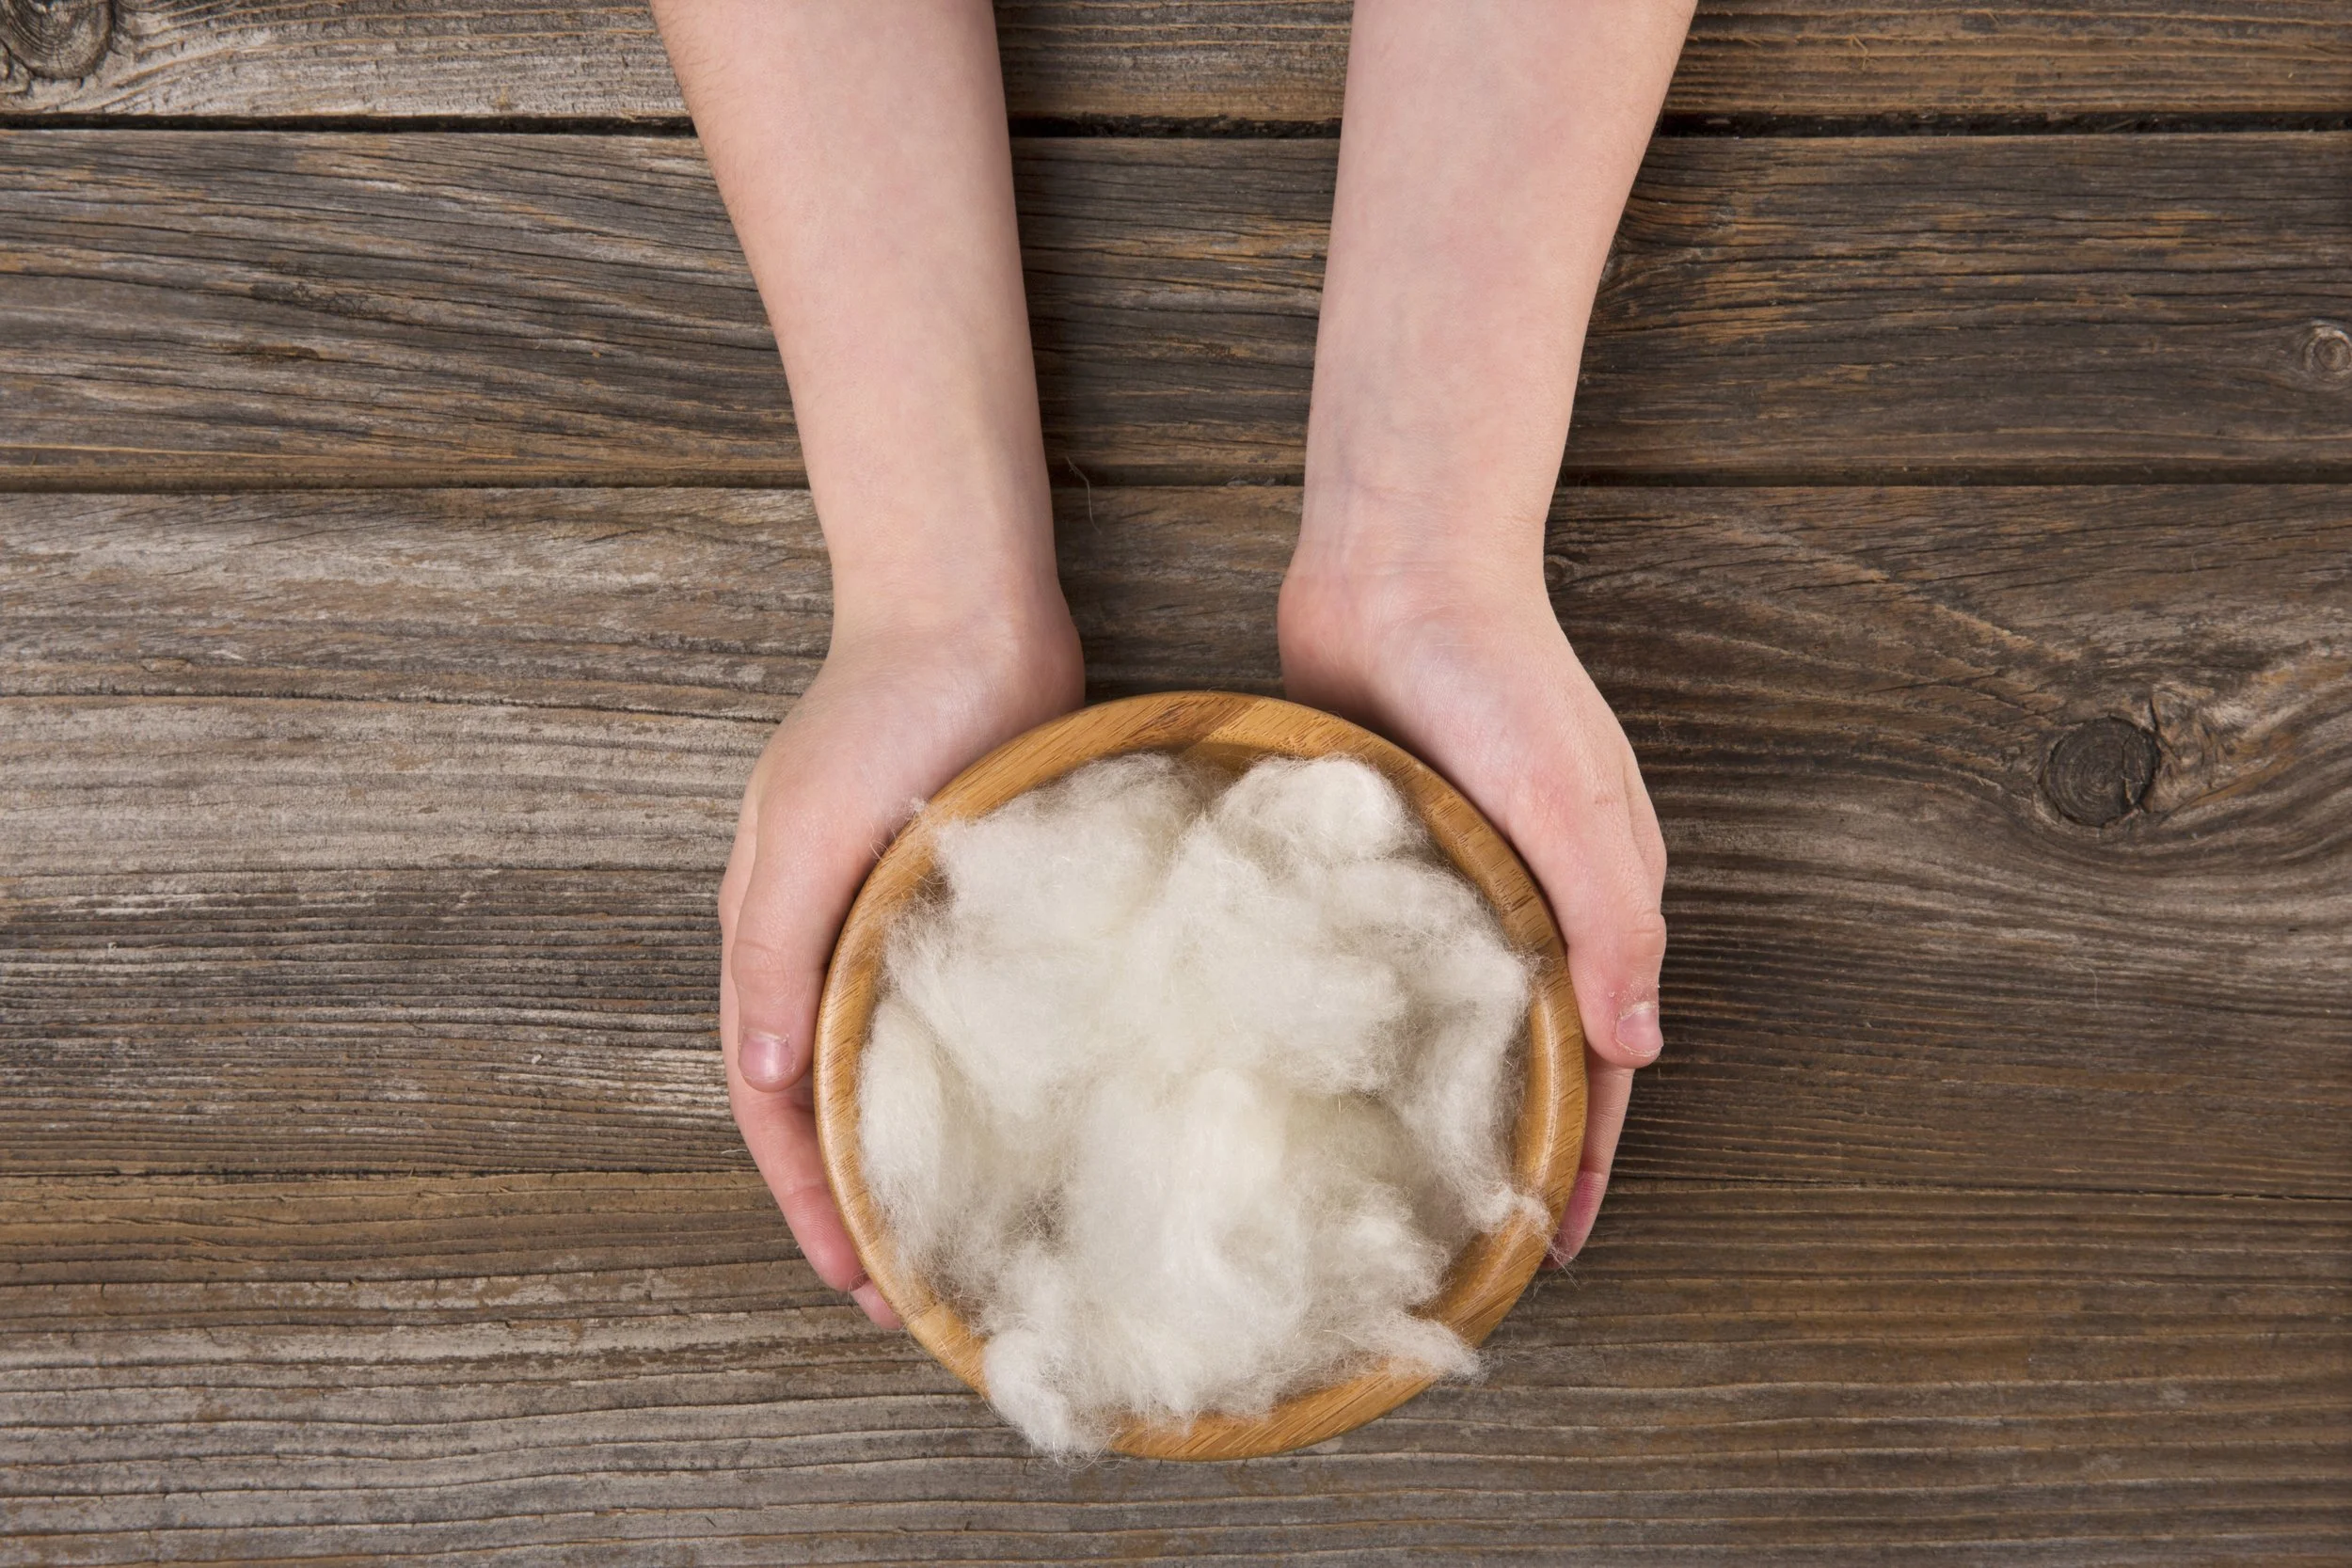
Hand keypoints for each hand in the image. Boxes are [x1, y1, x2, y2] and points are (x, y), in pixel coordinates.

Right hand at [719, 598, 1082, 1324]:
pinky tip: (1022, 1127)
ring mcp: (898, 927)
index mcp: (773, 938)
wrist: (970, 611)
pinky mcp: (971, 907)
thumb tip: (768, 1080)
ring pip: (893, 1069)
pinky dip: (973, 1082)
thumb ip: (778, 952)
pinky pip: (961, 1016)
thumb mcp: (807, 833)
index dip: (807, 1199)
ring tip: (961, 1233)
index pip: (774, 1102)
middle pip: (828, 1103)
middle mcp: (829, 944)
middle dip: (857, 1203)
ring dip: (913, 1153)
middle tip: (913, 1294)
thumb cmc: (878, 711)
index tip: (857, 1282)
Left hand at [1280, 559, 1666, 1261]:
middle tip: (1468, 1227)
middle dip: (1514, 1139)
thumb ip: (1611, 921)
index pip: (1600, 1058)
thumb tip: (1640, 1047)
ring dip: (1445, 1086)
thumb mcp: (1571, 799)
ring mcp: (1461, 874)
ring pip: (1458, 1009)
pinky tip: (1331, 1061)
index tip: (1549, 1243)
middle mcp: (1534, 895)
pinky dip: (1377, 1014)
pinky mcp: (1386, 850)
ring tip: (1401, 1169)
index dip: (1582, 1154)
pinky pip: (1388, 954)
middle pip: (1534, 1047)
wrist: (1395, 568)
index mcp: (1599, 893)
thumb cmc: (1499, 674)